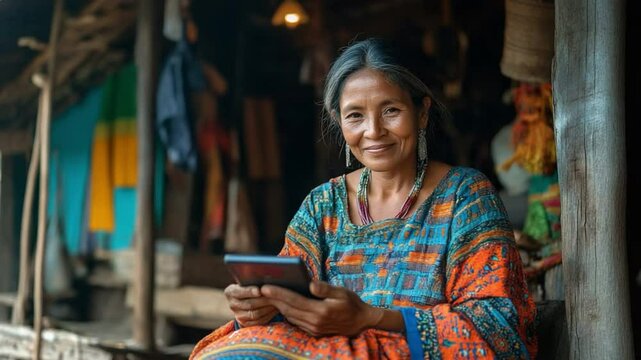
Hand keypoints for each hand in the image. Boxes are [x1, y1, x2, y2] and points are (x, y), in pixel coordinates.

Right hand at [224, 284, 278, 326]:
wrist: (250, 297)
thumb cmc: (252, 285)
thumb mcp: (249, 281)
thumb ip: (253, 280)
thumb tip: (265, 279)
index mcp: (230, 292)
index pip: (239, 292)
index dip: (249, 291)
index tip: (259, 290)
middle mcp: (232, 304)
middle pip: (249, 304)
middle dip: (264, 300)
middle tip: (275, 296)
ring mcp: (238, 316)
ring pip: (255, 314)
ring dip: (268, 307)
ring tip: (277, 301)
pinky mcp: (246, 324)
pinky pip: (259, 321)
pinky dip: (269, 315)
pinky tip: (276, 309)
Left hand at [261, 280, 381, 336]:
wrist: (362, 323)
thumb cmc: (352, 303)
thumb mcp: (342, 292)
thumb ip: (325, 288)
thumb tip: (310, 284)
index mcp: (321, 311)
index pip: (294, 301)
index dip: (278, 293)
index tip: (265, 287)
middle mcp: (315, 322)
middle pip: (288, 309)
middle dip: (273, 298)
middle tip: (260, 288)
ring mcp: (313, 329)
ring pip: (290, 316)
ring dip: (278, 306)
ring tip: (267, 294)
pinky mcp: (313, 332)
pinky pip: (295, 321)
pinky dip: (286, 312)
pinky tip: (281, 303)